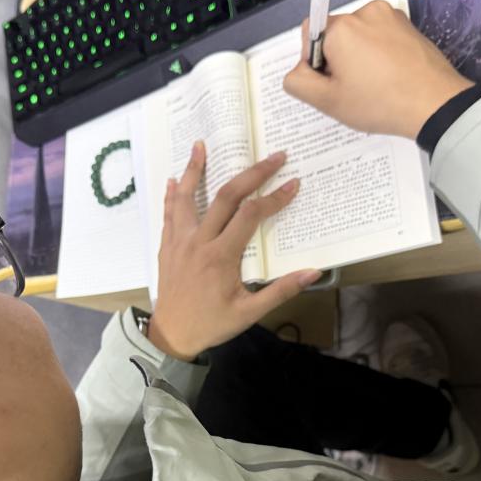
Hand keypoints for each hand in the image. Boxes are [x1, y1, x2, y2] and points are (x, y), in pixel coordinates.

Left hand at [147, 142, 322, 360]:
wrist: (171, 335)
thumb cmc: (212, 324)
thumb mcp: (249, 312)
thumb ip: (280, 291)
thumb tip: (312, 272)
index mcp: (221, 257)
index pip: (251, 216)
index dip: (274, 198)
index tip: (293, 184)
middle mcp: (199, 242)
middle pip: (225, 196)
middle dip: (251, 174)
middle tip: (273, 157)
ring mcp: (179, 241)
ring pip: (187, 197)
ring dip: (195, 169)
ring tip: (200, 145)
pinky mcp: (167, 246)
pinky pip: (169, 214)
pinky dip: (172, 195)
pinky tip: (175, 178)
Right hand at [283, 0, 474, 138]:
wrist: (434, 104)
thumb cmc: (381, 103)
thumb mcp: (327, 101)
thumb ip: (297, 83)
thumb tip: (296, 72)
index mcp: (341, 28)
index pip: (309, 33)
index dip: (313, 60)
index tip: (330, 81)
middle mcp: (365, 13)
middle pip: (335, 34)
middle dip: (337, 59)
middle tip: (352, 88)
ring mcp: (390, 17)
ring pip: (359, 36)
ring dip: (359, 57)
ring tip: (373, 84)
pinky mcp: (407, 25)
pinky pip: (381, 36)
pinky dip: (379, 54)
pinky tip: (388, 77)